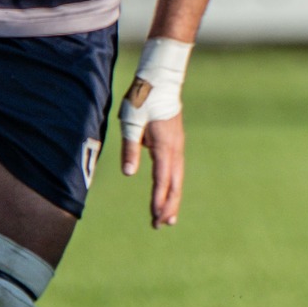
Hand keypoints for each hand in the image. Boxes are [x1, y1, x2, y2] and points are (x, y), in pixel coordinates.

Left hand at [123, 108, 184, 227]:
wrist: (161, 81)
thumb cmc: (142, 99)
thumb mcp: (130, 122)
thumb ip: (130, 148)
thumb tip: (129, 173)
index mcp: (164, 145)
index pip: (162, 178)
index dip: (159, 199)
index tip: (155, 216)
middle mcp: (175, 149)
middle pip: (174, 184)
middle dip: (168, 206)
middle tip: (161, 225)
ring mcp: (177, 146)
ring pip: (177, 179)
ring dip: (172, 199)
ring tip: (168, 218)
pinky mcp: (175, 144)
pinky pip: (176, 171)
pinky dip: (173, 186)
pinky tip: (169, 194)